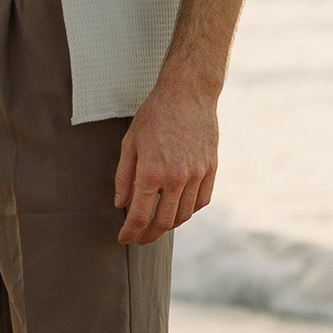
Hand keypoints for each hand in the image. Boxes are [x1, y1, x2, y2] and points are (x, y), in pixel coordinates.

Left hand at [112, 63, 220, 244]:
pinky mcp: (211, 169)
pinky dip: (190, 210)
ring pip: (184, 215)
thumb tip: (121, 204)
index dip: (130, 232)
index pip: (140, 216)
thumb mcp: (130, 143)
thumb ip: (124, 176)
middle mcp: (176, 177)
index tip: (124, 239)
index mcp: (151, 172)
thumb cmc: (155, 115)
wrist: (188, 94)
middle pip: (163, 222)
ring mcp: (197, 175)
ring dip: (169, 225)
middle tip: (140, 238)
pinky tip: (179, 209)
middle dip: (149, 235)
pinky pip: (201, 201)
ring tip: (158, 224)